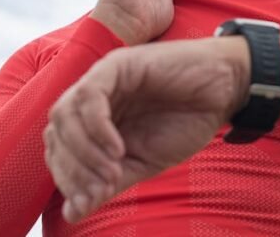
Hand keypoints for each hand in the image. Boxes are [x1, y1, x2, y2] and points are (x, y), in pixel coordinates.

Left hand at [43, 36, 250, 222]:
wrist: (224, 90)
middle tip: (100, 189)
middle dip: (72, 169)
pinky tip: (118, 149)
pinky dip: (97, 128)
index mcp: (93, 121)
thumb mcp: (143, 163)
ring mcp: (102, 79)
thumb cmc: (186, 122)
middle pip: (56, 133)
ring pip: (64, 114)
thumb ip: (108, 184)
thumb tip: (73, 214)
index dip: (67, 178)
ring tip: (112, 172)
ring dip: (83, 151)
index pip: (59, 149)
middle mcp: (92, 98)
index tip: (90, 200)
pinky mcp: (117, 65)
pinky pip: (89, 96)